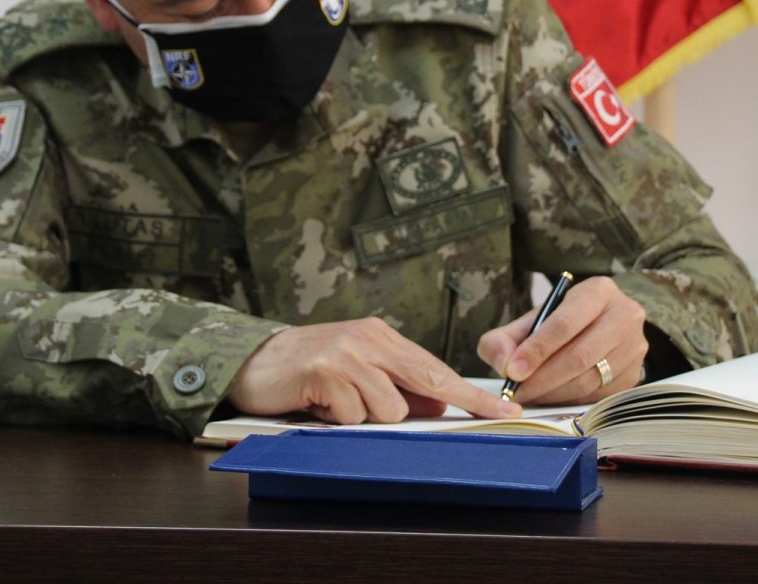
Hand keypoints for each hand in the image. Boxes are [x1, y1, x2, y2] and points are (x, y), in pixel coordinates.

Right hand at [226, 317, 522, 423]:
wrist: (252, 362)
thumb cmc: (306, 372)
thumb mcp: (356, 372)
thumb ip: (395, 385)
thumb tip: (438, 405)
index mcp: (381, 337)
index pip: (435, 367)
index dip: (472, 392)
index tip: (505, 409)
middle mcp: (369, 339)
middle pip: (428, 378)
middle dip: (464, 403)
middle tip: (494, 417)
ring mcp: (348, 353)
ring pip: (389, 408)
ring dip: (366, 419)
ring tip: (339, 407)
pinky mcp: (326, 370)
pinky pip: (354, 416)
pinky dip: (338, 421)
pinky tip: (320, 406)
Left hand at [477, 276, 647, 405]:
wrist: (599, 326)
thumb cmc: (563, 322)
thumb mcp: (533, 319)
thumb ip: (505, 338)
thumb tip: (503, 364)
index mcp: (599, 291)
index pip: (566, 322)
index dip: (537, 349)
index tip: (512, 371)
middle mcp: (625, 315)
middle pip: (580, 355)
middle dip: (542, 378)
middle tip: (517, 391)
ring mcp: (635, 347)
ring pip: (589, 380)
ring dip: (553, 393)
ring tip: (529, 396)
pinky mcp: (636, 375)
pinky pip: (598, 396)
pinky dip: (568, 401)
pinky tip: (550, 398)